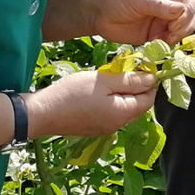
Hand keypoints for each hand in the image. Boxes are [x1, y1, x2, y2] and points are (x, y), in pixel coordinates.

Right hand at [26, 69, 156, 139]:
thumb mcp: (103, 80)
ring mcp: (106, 129)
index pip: (149, 98)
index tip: (140, 66)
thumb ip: (129, 80)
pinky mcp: (95, 128)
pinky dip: (112, 101)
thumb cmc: (73, 93)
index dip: (149, 82)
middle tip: (123, 70)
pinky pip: (112, 113)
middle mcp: (118, 125)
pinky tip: (100, 91)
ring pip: (125, 109)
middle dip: (136, 87)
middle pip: (139, 105)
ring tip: (110, 78)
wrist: (43, 113)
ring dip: (123, 93)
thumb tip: (152, 79)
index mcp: (123, 113)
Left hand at [92, 0, 194, 45]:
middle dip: (185, 28)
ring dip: (177, 38)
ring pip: (183, 31)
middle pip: (192, 17)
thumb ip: (160, 6)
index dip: (187, 14)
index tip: (174, 24)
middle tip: (170, 35)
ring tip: (161, 40)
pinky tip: (154, 45)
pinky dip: (166, 46)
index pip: (190, 2)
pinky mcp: (155, 35)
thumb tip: (183, 11)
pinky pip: (169, 42)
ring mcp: (162, 21)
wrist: (96, 12)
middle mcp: (168, 5)